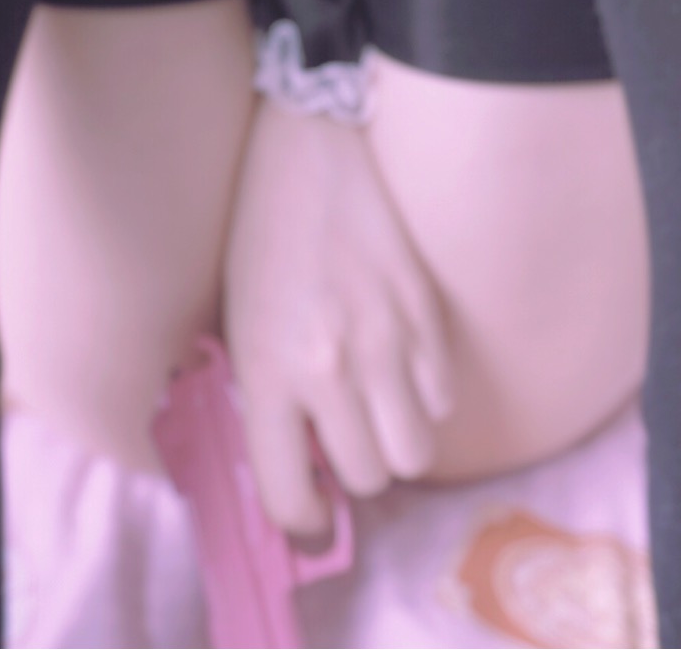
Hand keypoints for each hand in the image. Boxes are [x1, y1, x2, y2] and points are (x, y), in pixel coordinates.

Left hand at [224, 103, 453, 535]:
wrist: (311, 158)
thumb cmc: (262, 241)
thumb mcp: (238, 324)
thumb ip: (266, 398)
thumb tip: (301, 466)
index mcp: (266, 370)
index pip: (290, 493)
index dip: (303, 522)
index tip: (312, 517)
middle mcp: (329, 366)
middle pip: (369, 478)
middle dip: (355, 473)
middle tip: (342, 443)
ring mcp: (386, 341)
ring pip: (416, 452)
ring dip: (395, 443)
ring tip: (376, 410)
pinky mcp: (427, 316)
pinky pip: (442, 398)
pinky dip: (423, 398)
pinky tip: (400, 367)